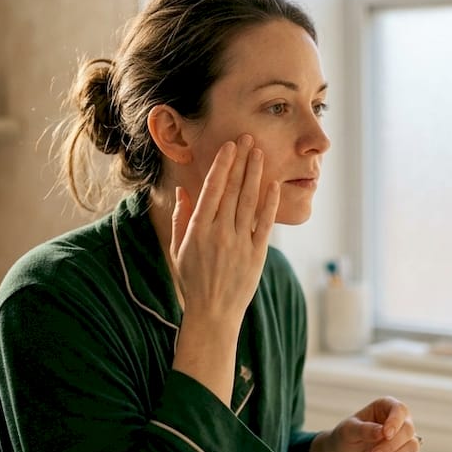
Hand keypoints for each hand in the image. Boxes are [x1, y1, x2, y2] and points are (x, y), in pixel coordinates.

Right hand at [169, 134, 279, 325]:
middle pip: (233, 189)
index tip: (229, 147)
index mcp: (198, 229)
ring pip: (249, 201)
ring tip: (260, 153)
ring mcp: (239, 243)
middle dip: (241, 161)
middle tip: (249, 138)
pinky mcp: (256, 254)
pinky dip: (269, 203)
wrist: (213, 313)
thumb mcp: (178, 249)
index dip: (222, 165)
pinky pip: (264, 223)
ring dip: (255, 174)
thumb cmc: (193, 280)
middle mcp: (219, 232)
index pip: (212, 189)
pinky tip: (274, 184)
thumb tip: (183, 191)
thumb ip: (181, 218)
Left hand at [308, 397, 419, 451]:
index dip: (395, 421)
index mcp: (386, 407)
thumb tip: (381, 432)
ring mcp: (405, 440)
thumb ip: (364, 429)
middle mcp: (399, 421)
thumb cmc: (345, 438)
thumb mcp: (348, 431)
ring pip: (412, 446)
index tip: (386, 434)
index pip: (399, 409)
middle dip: (391, 444)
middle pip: (408, 429)